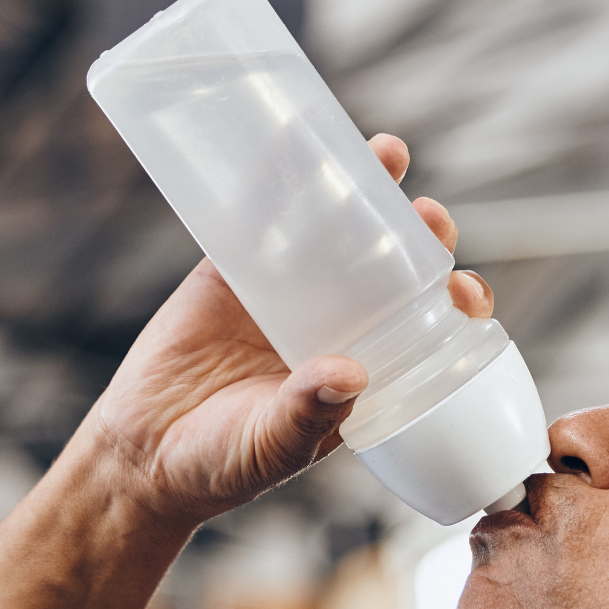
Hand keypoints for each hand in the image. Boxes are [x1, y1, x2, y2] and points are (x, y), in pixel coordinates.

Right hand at [83, 134, 492, 524]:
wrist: (142, 454)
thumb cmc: (222, 464)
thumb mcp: (272, 447)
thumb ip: (308, 415)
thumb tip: (350, 375)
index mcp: (364, 368)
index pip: (425, 326)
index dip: (453, 303)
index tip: (465, 293)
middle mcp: (335, 324)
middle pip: (392, 267)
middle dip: (420, 238)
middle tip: (430, 217)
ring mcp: (286, 293)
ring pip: (335, 231)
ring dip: (364, 191)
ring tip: (388, 154)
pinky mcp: (231, 272)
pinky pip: (259, 220)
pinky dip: (277, 182)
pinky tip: (297, 144)